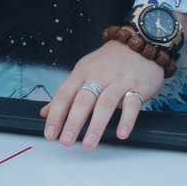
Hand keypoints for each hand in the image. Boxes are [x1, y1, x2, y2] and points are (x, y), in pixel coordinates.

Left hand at [42, 41, 166, 147]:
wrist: (140, 42)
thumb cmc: (109, 61)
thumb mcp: (84, 70)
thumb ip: (67, 92)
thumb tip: (46, 112)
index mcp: (82, 73)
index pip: (64, 94)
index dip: (56, 115)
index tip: (50, 133)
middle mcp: (99, 76)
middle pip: (84, 100)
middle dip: (73, 122)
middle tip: (66, 141)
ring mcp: (119, 81)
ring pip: (106, 103)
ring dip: (97, 125)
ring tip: (89, 143)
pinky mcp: (138, 87)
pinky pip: (132, 104)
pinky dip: (127, 120)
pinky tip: (121, 133)